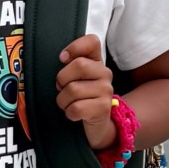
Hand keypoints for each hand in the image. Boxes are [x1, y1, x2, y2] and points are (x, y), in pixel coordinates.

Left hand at [55, 34, 115, 149]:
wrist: (97, 125)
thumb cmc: (80, 97)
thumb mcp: (75, 78)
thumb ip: (70, 64)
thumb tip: (62, 57)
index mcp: (96, 61)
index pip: (92, 42)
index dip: (75, 47)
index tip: (62, 58)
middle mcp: (105, 73)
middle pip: (79, 65)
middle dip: (62, 80)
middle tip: (62, 89)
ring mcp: (106, 90)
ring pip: (73, 89)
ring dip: (63, 100)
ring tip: (68, 103)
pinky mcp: (103, 108)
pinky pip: (76, 108)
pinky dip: (69, 113)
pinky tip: (74, 114)